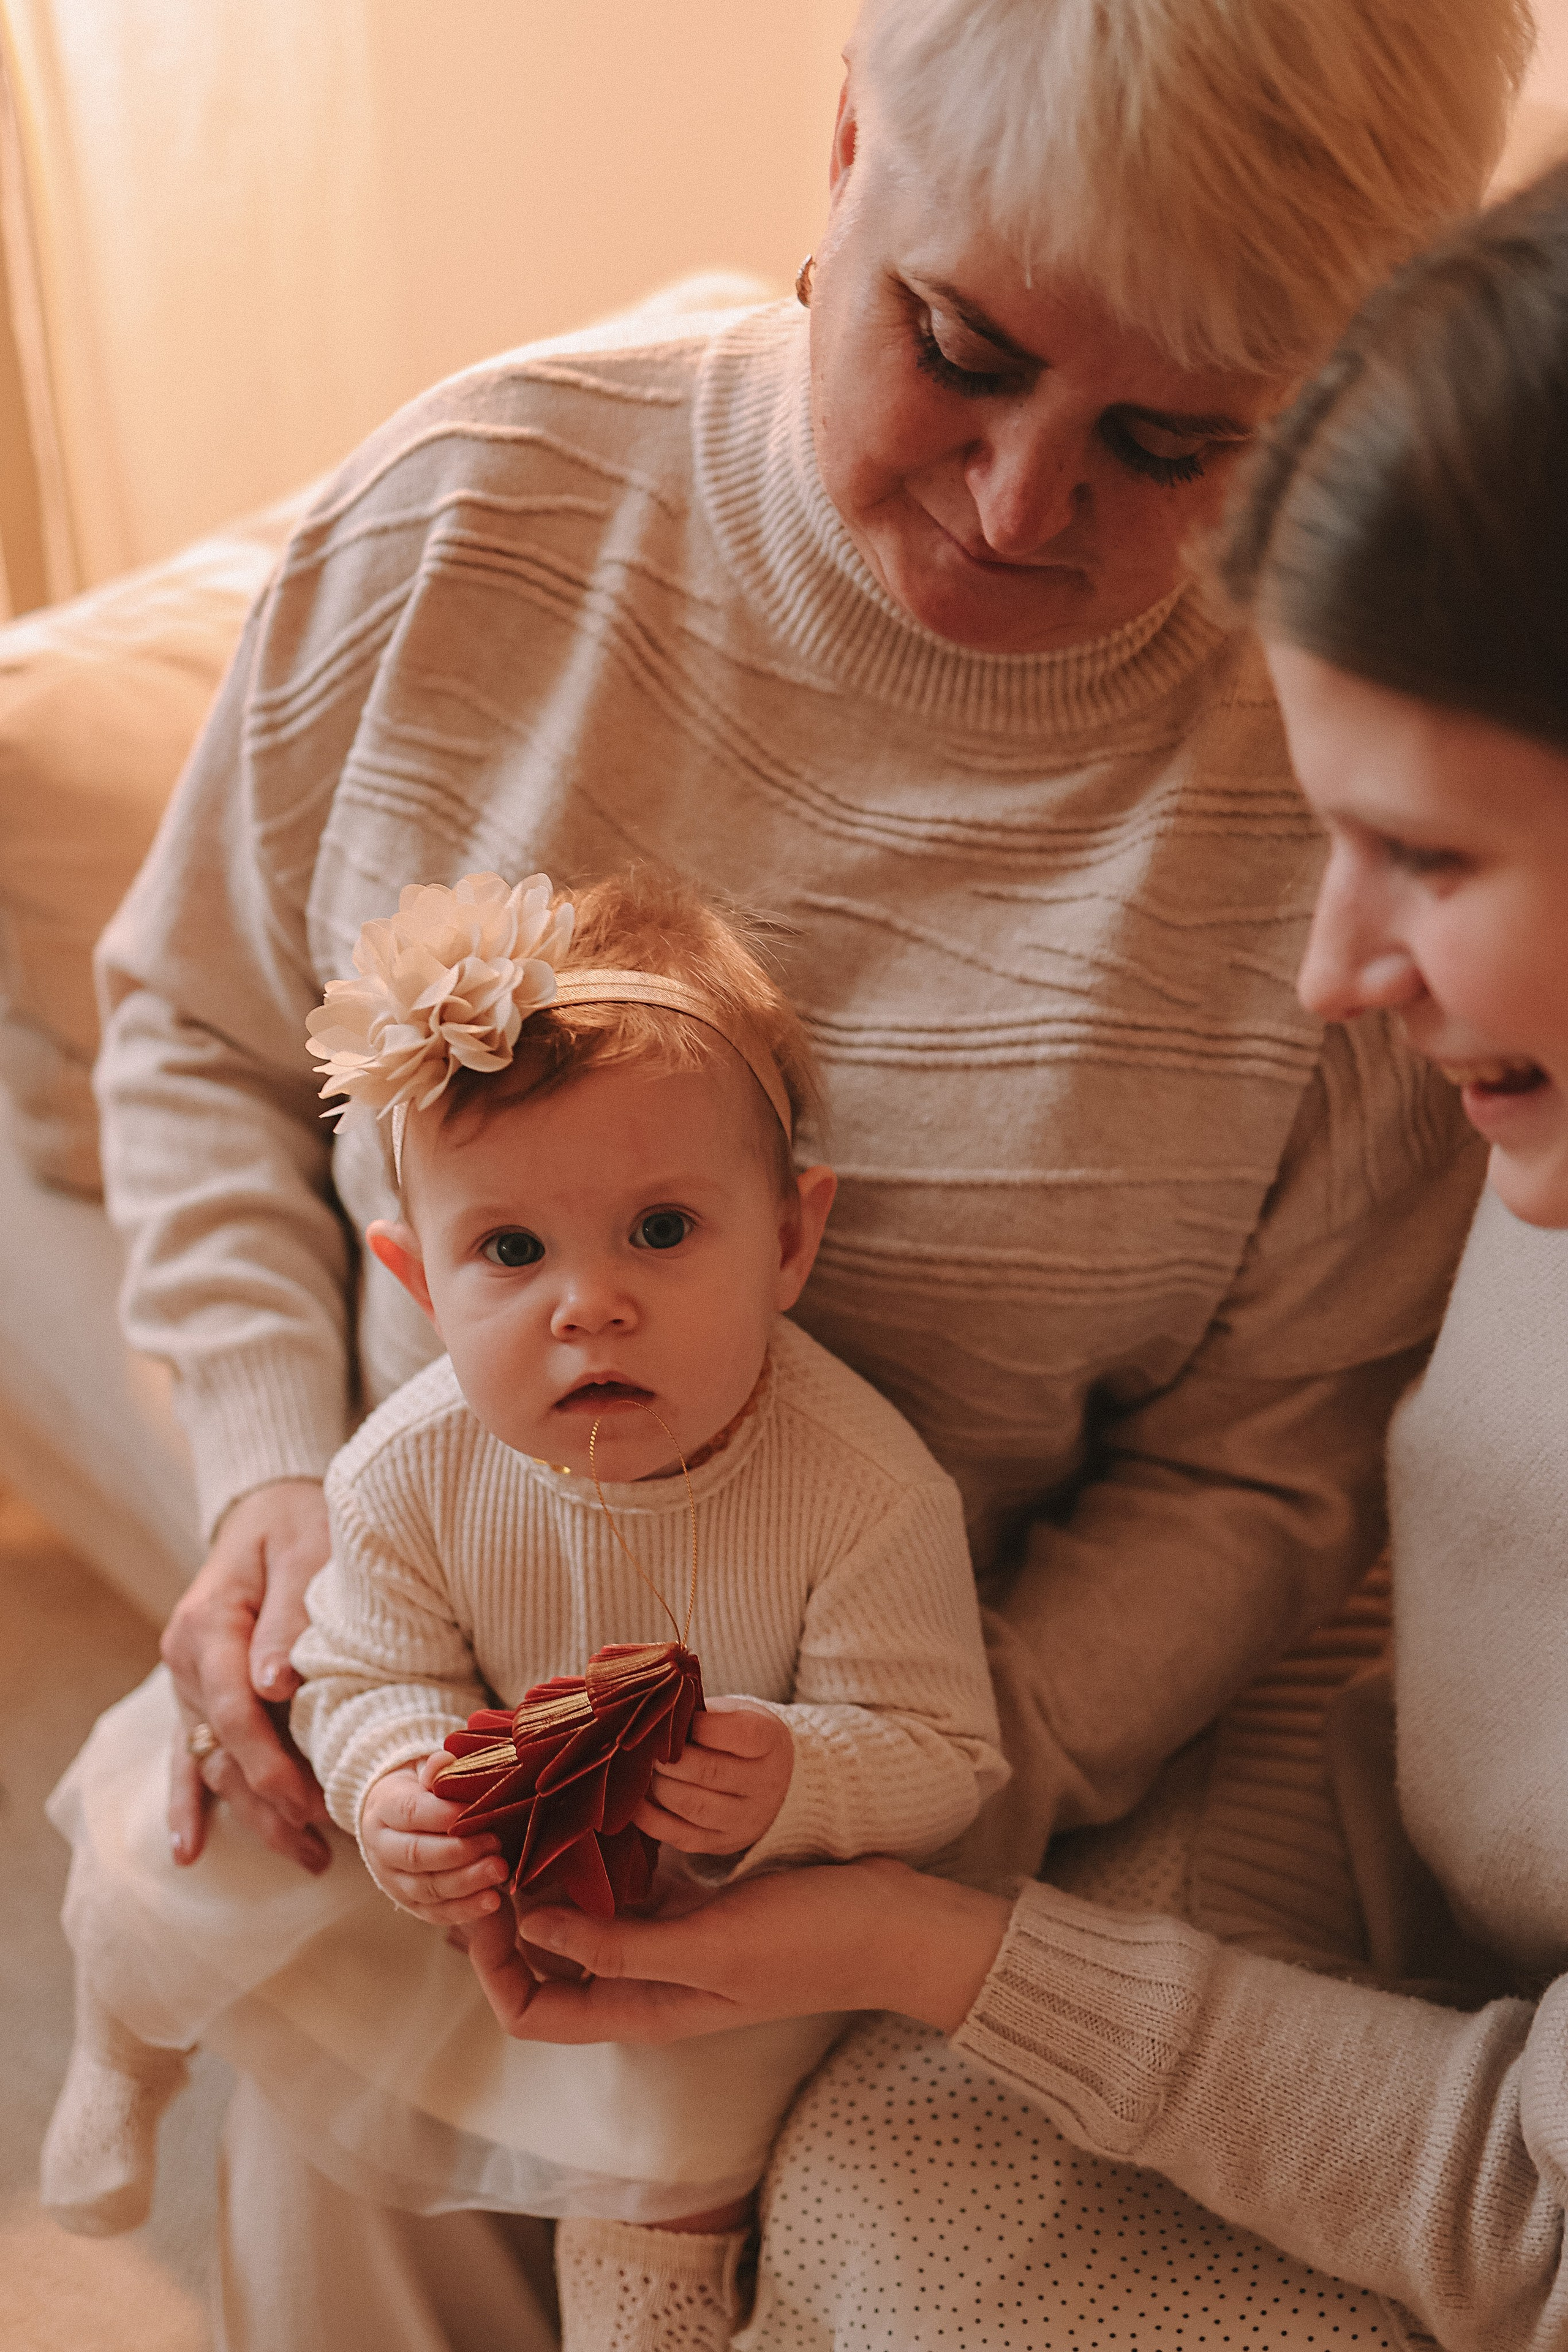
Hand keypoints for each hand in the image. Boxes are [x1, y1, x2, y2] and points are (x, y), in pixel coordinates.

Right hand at [162, 1478, 332, 1871]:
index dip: (270, 1761)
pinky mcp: (197, 1694)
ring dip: (252, 1814)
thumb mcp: (304, 1552)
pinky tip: (187, 1850)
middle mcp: (186, 1660)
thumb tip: (273, 1684)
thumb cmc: (298, 1525)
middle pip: (224, 1747)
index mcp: (209, 1624)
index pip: (235, 1709)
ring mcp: (186, 1681)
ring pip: (213, 1761)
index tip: (310, 1802)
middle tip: (322, 1850)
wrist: (269, 1507)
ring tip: (305, 1859)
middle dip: (272, 1803)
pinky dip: (187, 1801)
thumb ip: (288, 1617)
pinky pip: (188, 1753)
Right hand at [360, 1754, 512, 1925]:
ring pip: (426, 1887)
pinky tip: (492, 1901)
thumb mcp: (420, 1770)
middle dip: (459, 1852)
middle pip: (416, 1855)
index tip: (476, 1811)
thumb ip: (434, 1768)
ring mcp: (393, 1880)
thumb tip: (444, 1761)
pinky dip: (464, 1909)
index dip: (443, 1814)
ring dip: (466, 1883)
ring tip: (499, 1871)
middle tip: (495, 1844)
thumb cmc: (419, 1791)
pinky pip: (435, 1912)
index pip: (410, 1813)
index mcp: (383, 1809)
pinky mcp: (409, 1903)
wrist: (392, 1819)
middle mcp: (381, 1848)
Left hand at [464, 1857, 1014, 2042]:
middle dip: (509, 1912)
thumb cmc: (810, 1940)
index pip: (532, 2012)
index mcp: (645, 2011)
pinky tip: (590, 1806)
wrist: (891, 1923)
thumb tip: (530, 1927)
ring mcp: (671, 1942)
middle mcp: (647, 1983)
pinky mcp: (695, 1903)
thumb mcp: (711, 1945)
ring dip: (550, 1877)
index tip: (489, 1896)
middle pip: (546, 1963)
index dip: (495, 1964)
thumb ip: (620, 1946)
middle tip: (492, 1845)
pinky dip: (600, 1855)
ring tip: (527, 1816)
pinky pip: (627, 1884)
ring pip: (582, 1918)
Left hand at [632, 1697, 793, 1855]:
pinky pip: (680, 1836)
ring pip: (693, 1806)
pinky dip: (651, 1819)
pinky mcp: (720, 1843)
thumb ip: (702, 1712)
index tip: (682, 1719)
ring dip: (659, 1786)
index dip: (706, 1726)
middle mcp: (764, 1785)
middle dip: (671, 1758)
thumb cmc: (739, 1736)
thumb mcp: (734, 1712)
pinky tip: (636, 1801)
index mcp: (771, 1742)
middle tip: (649, 1746)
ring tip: (644, 1770)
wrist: (769, 1780)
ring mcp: (744, 1820)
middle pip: (711, 1772)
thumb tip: (658, 1715)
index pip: (744, 1735)